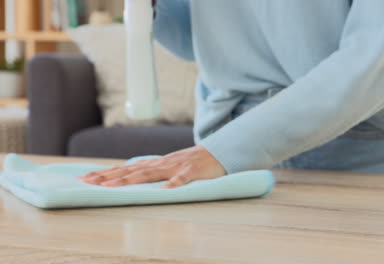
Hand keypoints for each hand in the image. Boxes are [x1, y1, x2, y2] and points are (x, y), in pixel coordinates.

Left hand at [78, 146, 225, 188]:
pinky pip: (182, 179)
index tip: (85, 178)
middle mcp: (161, 164)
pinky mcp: (192, 171)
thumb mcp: (167, 166)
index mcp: (154, 164)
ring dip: (131, 179)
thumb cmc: (190, 162)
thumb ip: (150, 171)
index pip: (126, 168)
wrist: (216, 153)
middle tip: (87, 182)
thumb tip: (129, 176)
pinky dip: (174, 184)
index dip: (106, 173)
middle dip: (109, 177)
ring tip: (113, 186)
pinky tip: (165, 191)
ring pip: (150, 173)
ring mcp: (176, 167)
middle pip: (132, 171)